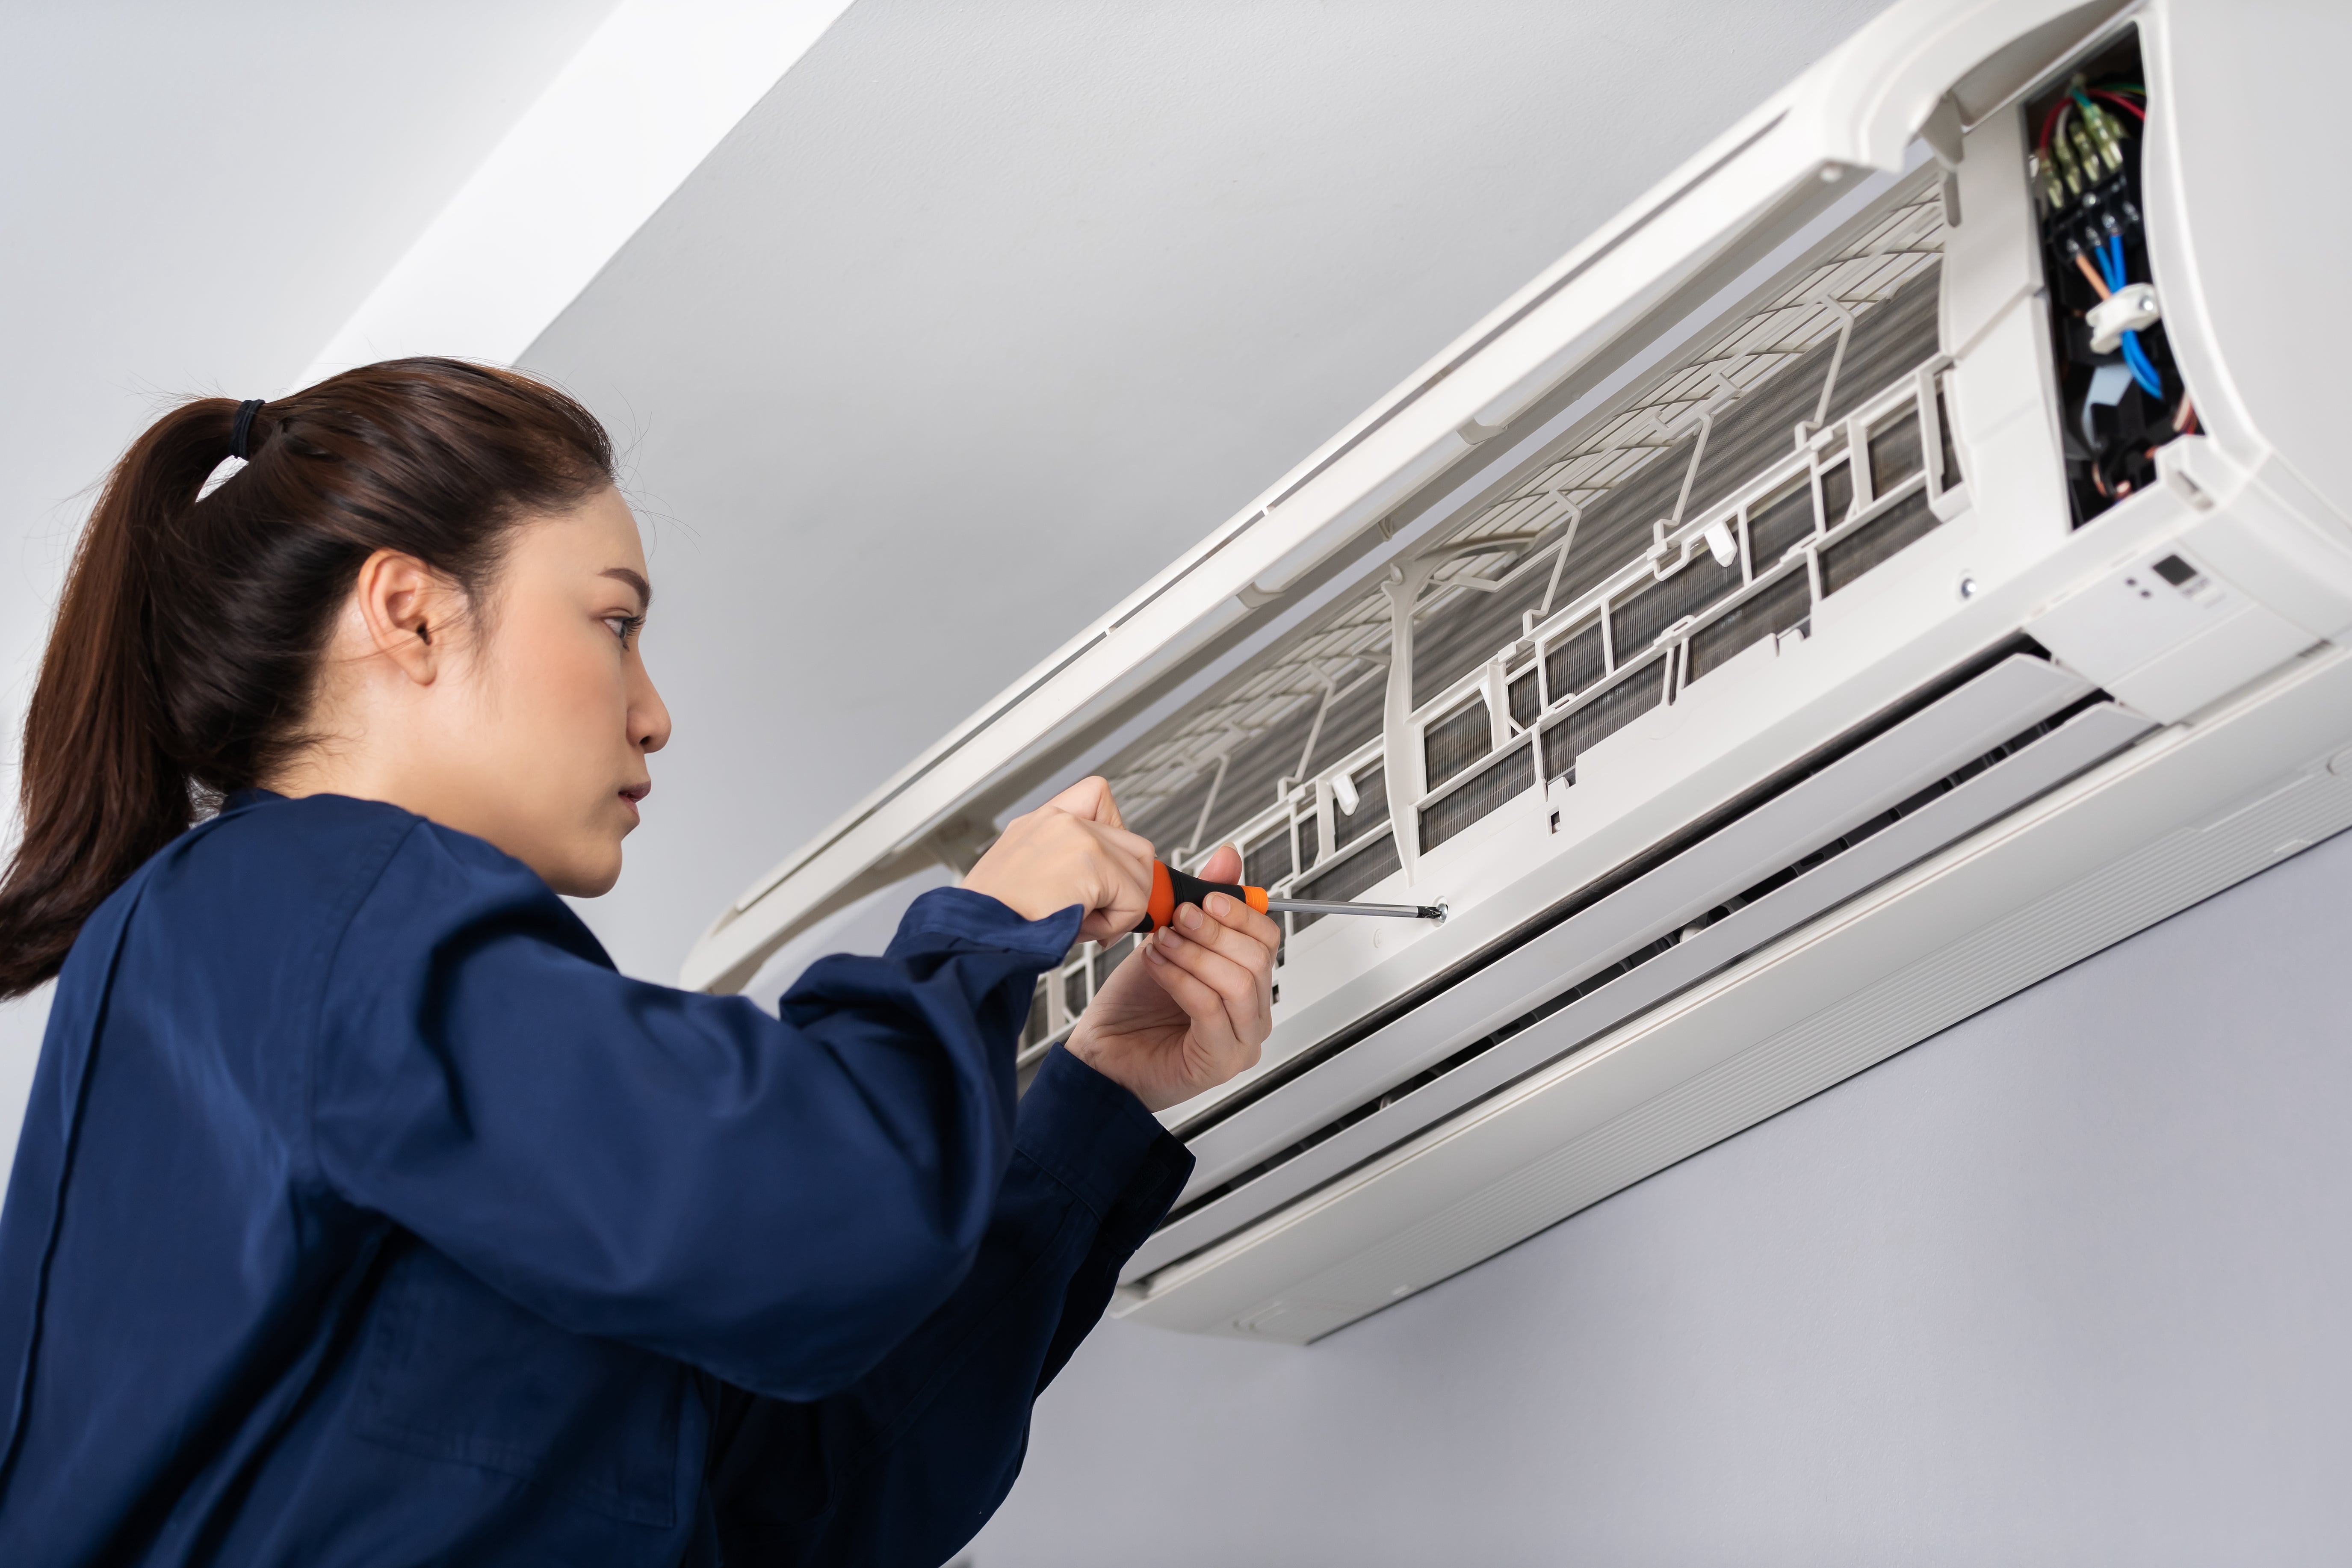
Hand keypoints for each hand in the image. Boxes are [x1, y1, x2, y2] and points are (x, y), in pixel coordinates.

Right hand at [960, 776, 1154, 944]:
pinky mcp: (1092, 862)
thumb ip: (1066, 868)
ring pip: (1142, 872)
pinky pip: (1134, 900)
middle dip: (1126, 886)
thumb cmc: (993, 919)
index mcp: (1042, 821)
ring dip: (1122, 907)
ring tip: (1084, 922)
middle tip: (1098, 913)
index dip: (1114, 840)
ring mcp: (1079, 835)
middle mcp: (1060, 820)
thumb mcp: (1023, 877)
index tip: (1100, 876)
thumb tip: (1109, 890)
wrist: (974, 934)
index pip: (1099, 797)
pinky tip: (1081, 928)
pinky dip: (1115, 924)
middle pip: (1135, 845)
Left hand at [1066, 843, 1279, 1111]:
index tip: (1205, 897)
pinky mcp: (1218, 1062)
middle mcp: (1252, 1016)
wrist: (1099, 1054)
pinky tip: (1157, 965)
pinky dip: (1181, 979)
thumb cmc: (1132, 1006)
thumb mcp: (1169, 940)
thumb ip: (1202, 901)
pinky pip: (1210, 1009)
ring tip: (1163, 942)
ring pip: (1238, 983)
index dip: (1240, 913)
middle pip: (1258, 959)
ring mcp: (1241, 1043)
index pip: (1268, 939)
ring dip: (1195, 953)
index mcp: (1247, 985)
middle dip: (1215, 930)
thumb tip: (1227, 857)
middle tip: (1179, 917)